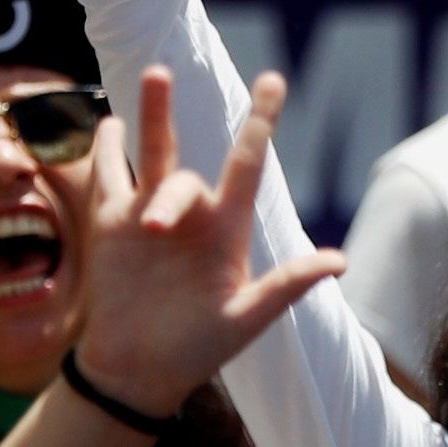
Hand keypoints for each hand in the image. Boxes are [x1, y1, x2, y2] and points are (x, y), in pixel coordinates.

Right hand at [69, 66, 346, 416]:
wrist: (139, 371)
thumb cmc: (197, 350)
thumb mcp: (245, 321)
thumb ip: (285, 287)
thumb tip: (340, 261)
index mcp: (227, 229)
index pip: (247, 162)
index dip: (261, 121)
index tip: (273, 79)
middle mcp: (191, 214)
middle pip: (186, 169)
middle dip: (185, 178)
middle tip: (155, 229)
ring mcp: (148, 214)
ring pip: (153, 153)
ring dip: (154, 115)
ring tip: (159, 75)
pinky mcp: (112, 225)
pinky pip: (110, 177)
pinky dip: (107, 150)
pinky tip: (110, 124)